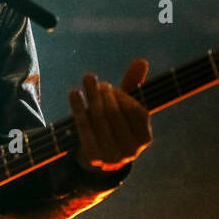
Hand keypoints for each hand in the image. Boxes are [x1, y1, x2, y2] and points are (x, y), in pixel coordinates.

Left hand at [68, 58, 152, 172]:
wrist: (95, 158)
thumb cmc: (113, 126)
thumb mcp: (124, 108)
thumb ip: (133, 85)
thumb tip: (142, 61)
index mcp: (144, 139)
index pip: (136, 111)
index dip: (122, 95)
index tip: (108, 86)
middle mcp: (131, 150)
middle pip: (115, 113)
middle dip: (104, 93)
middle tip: (95, 81)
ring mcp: (112, 155)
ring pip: (99, 118)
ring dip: (91, 95)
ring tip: (87, 81)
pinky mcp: (93, 156)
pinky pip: (84, 126)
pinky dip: (78, 107)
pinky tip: (74, 93)